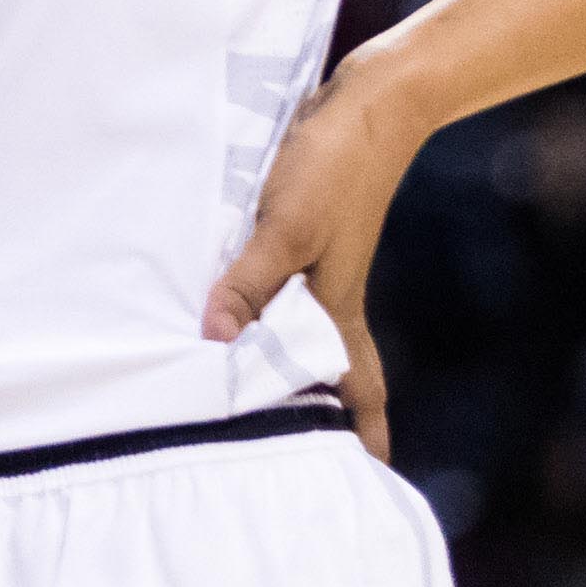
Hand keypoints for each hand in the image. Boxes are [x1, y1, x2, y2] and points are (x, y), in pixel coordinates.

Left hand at [202, 54, 429, 458]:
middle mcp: (330, 298)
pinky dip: (255, 309)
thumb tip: (217, 343)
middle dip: (314, 414)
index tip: (362, 481)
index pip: (357, 390)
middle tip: (282, 454)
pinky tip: (223, 311)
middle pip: (328, 371)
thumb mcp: (285, 228)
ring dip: (274, 360)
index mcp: (336, 309)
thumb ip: (249, 283)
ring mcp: (318, 268)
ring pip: (297, 332)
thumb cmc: (332, 168)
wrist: (368, 105)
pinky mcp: (300, 237)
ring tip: (235, 391)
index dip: (364, 436)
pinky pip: (275, 291)